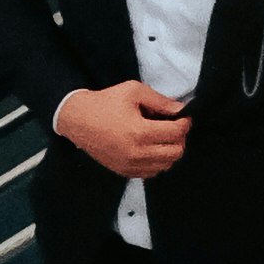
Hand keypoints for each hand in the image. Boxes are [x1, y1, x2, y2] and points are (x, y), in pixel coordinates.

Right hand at [54, 80, 191, 181]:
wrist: (78, 120)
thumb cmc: (105, 103)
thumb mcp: (133, 91)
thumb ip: (160, 101)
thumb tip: (180, 110)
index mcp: (139, 132)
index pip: (176, 133)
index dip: (185, 123)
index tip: (184, 117)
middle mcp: (136, 153)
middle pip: (176, 152)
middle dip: (180, 138)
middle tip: (173, 127)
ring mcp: (130, 165)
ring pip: (166, 165)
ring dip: (169, 151)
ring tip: (161, 136)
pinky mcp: (124, 171)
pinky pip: (152, 172)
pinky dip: (157, 161)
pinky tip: (151, 147)